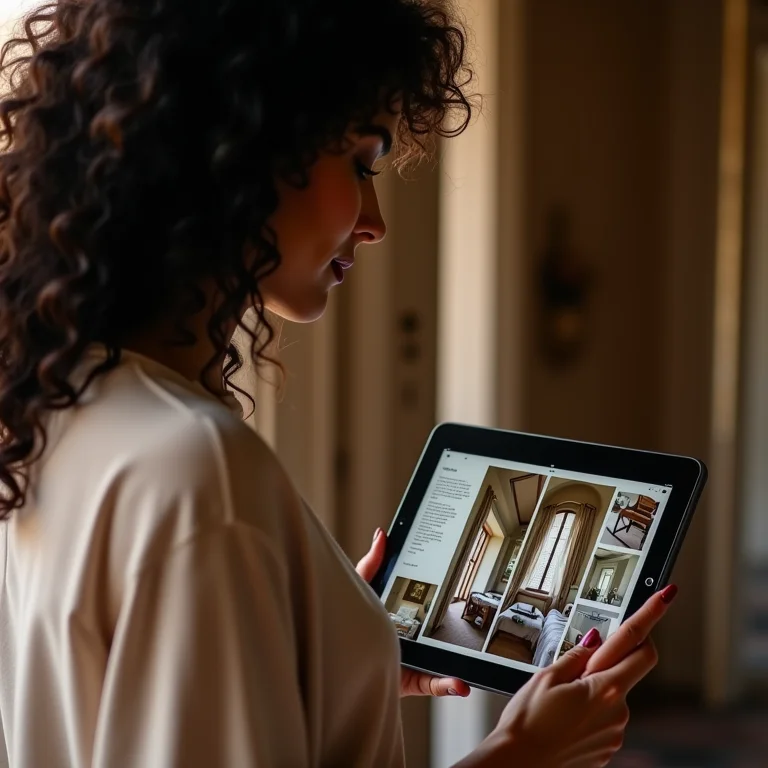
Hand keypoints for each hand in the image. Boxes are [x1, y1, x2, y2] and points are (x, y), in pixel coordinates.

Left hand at [356, 528, 470, 698]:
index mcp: (403, 615)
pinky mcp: (412, 680)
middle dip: (461, 628)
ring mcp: (416, 660)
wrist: (337, 664)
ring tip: (477, 659)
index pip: (428, 602)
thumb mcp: (362, 591)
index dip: (444, 592)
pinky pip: (433, 684)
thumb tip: (382, 534)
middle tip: (482, 618)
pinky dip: (448, 685)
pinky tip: (460, 684)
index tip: (465, 578)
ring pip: (444, 661)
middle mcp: (414, 638)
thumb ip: (370, 565)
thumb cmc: (347, 627)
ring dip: (462, 663)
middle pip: (441, 630)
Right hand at [456, 585, 675, 767]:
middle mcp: (617, 710)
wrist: (518, 765)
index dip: (652, 615)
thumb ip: (576, 656)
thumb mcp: (545, 677)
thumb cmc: (526, 724)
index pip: (636, 643)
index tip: (667, 596)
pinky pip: (606, 718)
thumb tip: (596, 642)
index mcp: (603, 687)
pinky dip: (590, 711)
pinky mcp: (607, 747)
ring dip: (597, 688)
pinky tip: (563, 718)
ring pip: (614, 694)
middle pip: (632, 668)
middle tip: (592, 655)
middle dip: (620, 655)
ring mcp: (615, 731)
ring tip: (560, 700)